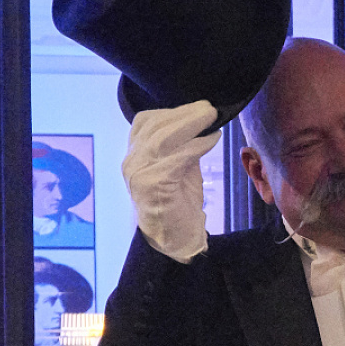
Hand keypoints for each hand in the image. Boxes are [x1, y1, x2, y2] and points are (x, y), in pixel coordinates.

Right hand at [122, 100, 221, 261]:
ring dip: (190, 124)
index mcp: (135, 154)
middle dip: (184, 113)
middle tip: (209, 108)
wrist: (176, 239)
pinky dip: (196, 146)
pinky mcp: (152, 186)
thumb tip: (200, 119)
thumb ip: (181, 144)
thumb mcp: (179, 165)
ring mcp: (138, 174)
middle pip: (155, 126)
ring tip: (212, 118)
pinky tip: (212, 140)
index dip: (172, 110)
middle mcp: (132, 162)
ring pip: (162, 139)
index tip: (198, 106)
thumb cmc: (178, 202)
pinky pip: (175, 158)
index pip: (146, 122)